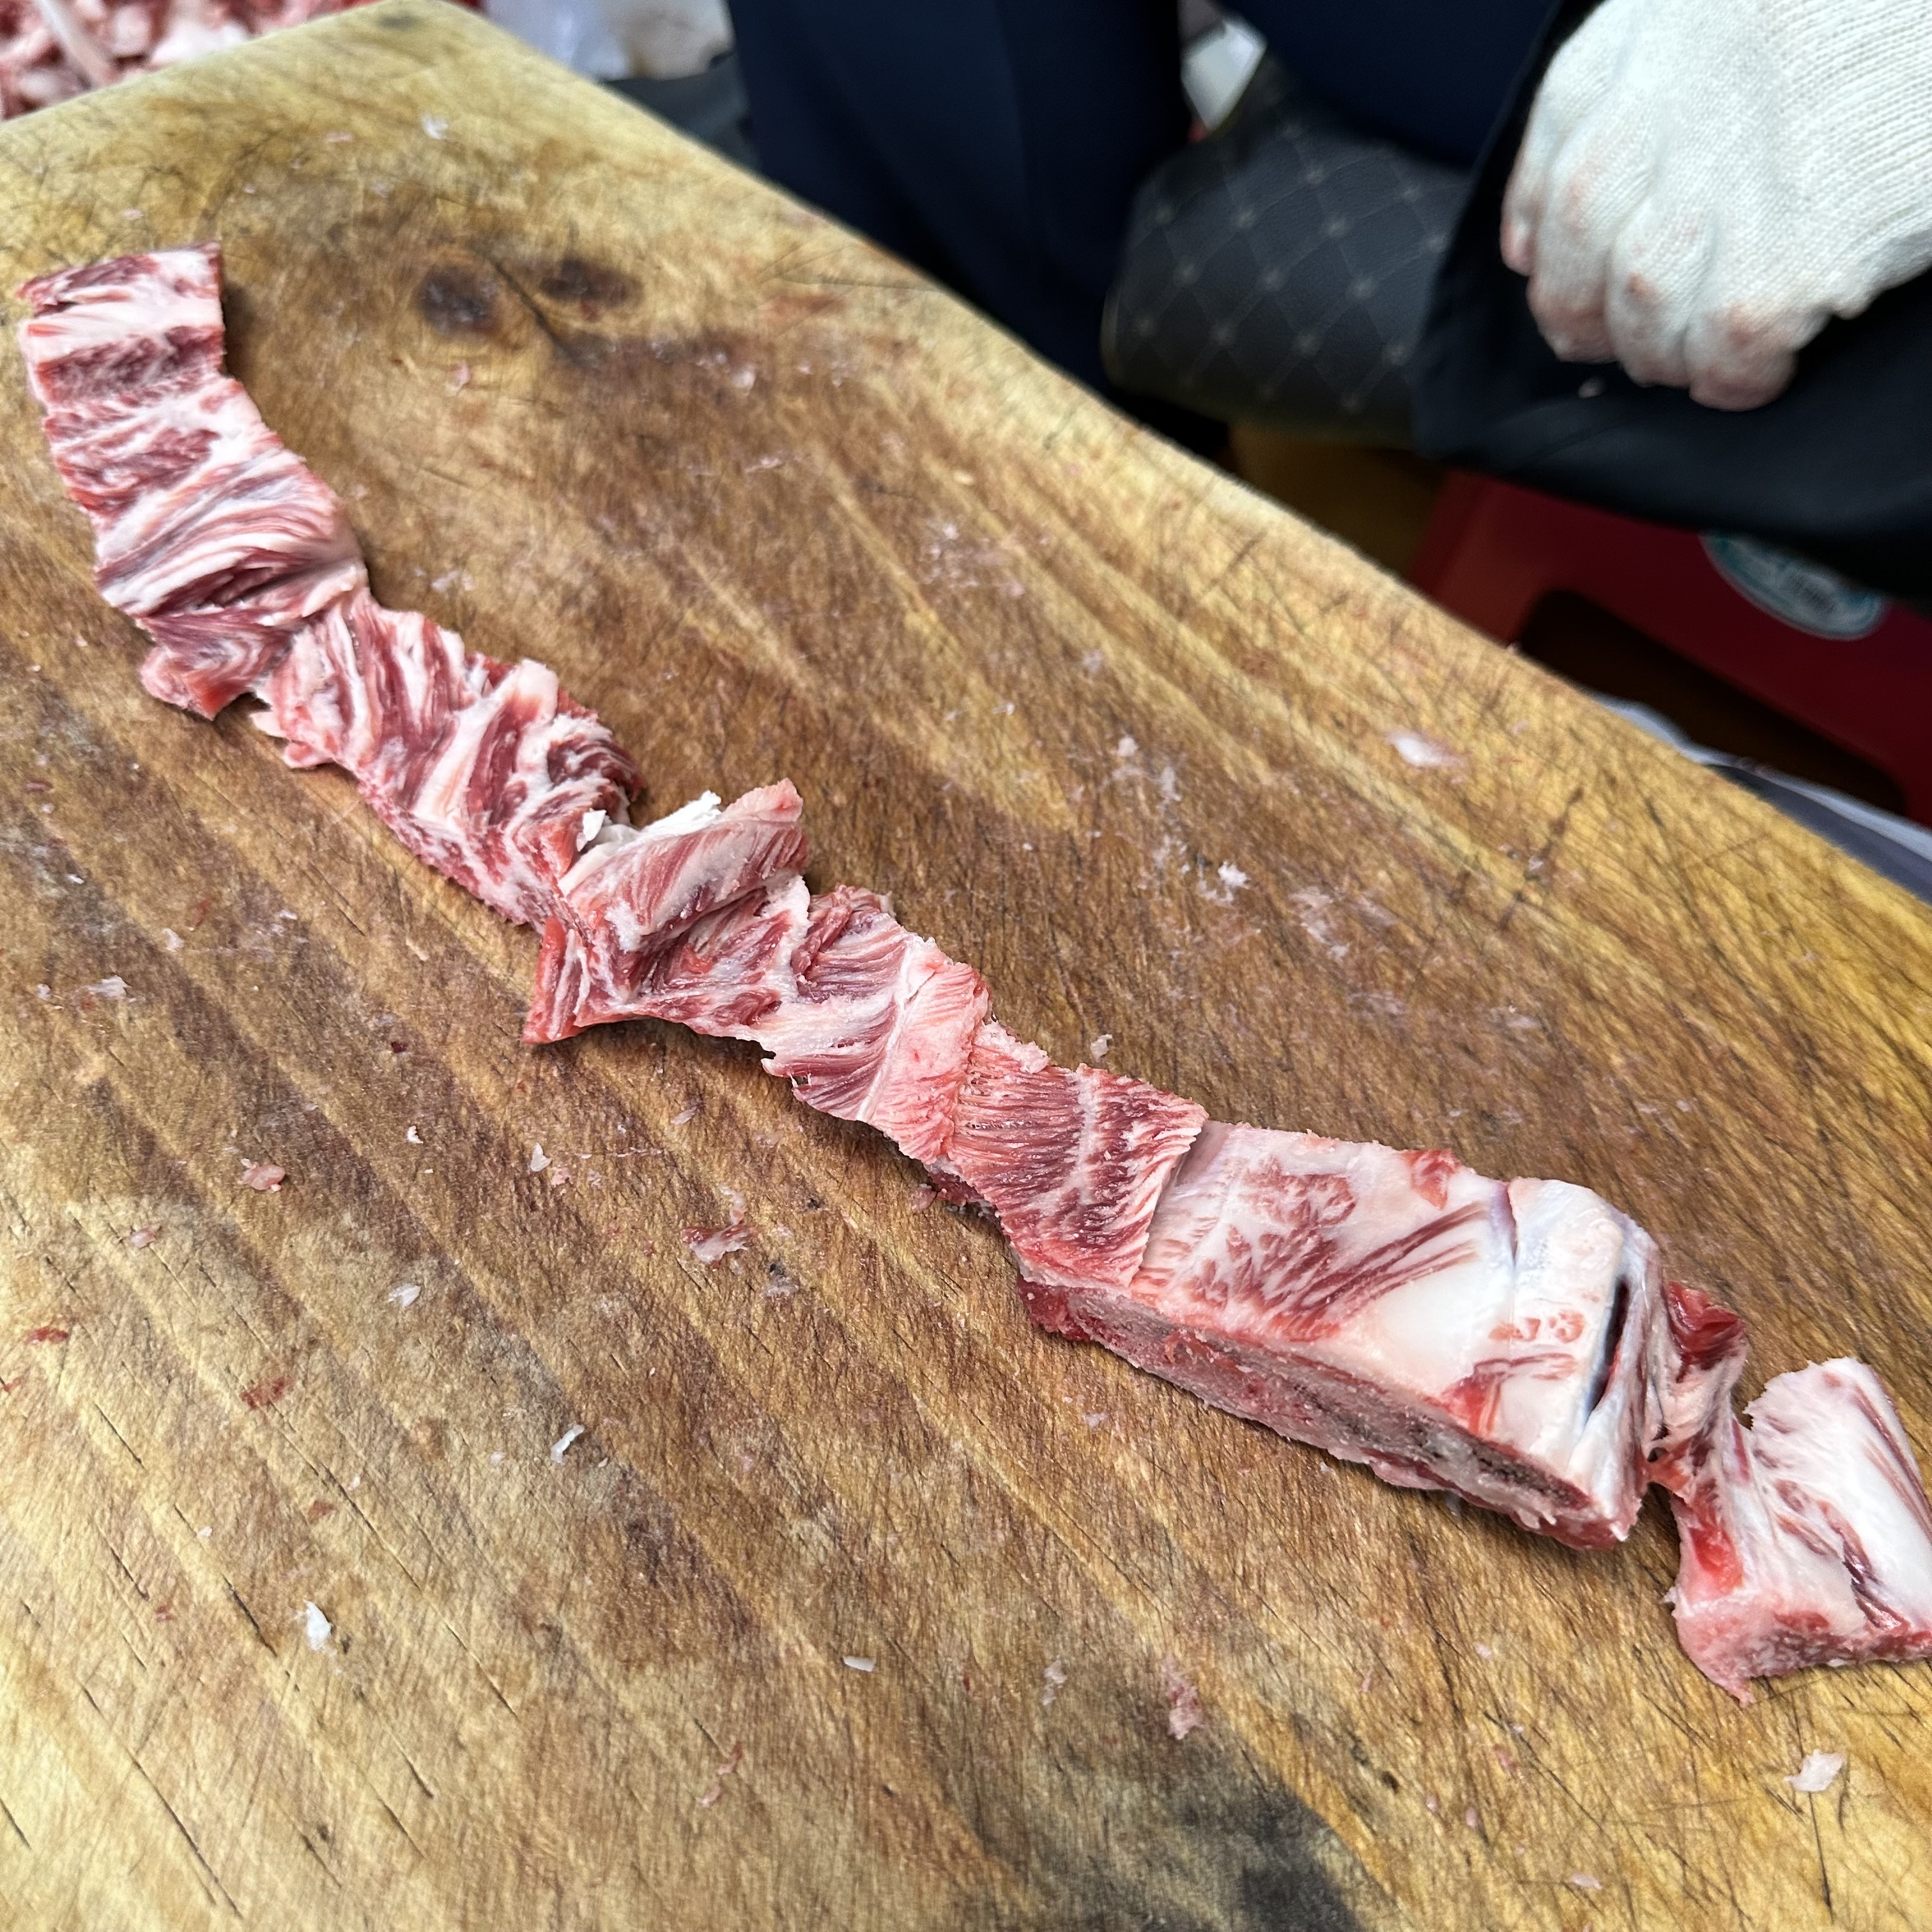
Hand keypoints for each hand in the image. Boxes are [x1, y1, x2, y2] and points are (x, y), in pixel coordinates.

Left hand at [1499, 0, 1931, 409]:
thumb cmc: (1886, 14)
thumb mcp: (1748, 7)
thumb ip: (1662, 78)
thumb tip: (1548, 220)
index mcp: (1656, 30)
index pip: (1557, 153)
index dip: (1549, 229)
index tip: (1548, 267)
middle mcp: (1668, 105)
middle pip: (1579, 242)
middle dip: (1587, 309)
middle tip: (1629, 340)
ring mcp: (1721, 185)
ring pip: (1640, 306)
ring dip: (1664, 349)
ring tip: (1702, 354)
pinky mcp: (1787, 254)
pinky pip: (1725, 350)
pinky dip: (1734, 377)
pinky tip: (1759, 371)